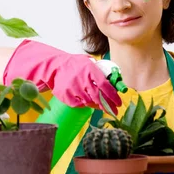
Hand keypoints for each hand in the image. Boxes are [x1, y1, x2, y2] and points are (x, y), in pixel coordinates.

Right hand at [3, 40, 121, 113]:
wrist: (55, 67)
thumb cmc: (74, 65)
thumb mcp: (88, 62)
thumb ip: (100, 71)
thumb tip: (115, 80)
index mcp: (90, 70)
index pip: (105, 85)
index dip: (113, 96)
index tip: (119, 103)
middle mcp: (82, 79)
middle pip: (98, 96)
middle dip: (108, 106)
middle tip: (114, 111)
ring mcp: (73, 88)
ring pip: (89, 102)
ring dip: (97, 105)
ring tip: (101, 106)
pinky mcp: (66, 95)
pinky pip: (78, 104)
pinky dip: (84, 105)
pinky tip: (87, 102)